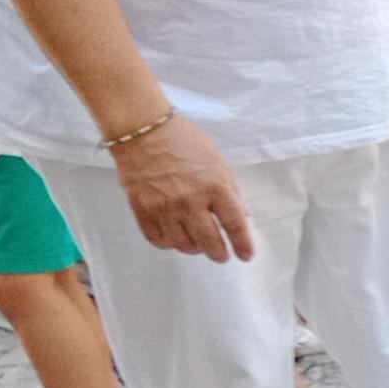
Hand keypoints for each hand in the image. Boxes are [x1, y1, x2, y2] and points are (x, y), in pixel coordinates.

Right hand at [115, 114, 254, 262]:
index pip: (234, 224)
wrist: (143, 131)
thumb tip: (240, 214)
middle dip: (218, 254)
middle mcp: (190, 202)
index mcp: (215, 187)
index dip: (242, 244)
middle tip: (221, 255)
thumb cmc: (184, 142)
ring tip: (198, 245)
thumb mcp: (217, 163)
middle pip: (209, 241)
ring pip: (183, 245)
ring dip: (194, 249)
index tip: (246, 255)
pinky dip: (169, 243)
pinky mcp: (142, 210)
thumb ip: (229, 190)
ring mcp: (164, 208)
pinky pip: (158, 239)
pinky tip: (174, 238)